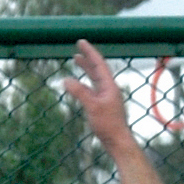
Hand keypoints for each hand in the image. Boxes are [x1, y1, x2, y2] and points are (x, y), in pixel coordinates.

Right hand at [61, 40, 132, 157]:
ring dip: (86, 70)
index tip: (81, 42)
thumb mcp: (92, 106)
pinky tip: (78, 85)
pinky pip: (92, 89)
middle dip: (87, 58)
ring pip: (95, 79)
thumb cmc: (108, 125)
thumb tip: (66, 80)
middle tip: (78, 49)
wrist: (117, 141)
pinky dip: (84, 84)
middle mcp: (109, 89)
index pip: (99, 64)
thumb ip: (80, 92)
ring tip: (77, 61)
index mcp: (109, 86)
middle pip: (97, 69)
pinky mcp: (103, 106)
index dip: (90, 52)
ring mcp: (106, 97)